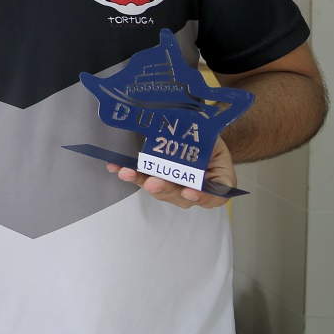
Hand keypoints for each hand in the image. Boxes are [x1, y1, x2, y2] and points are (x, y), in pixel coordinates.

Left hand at [108, 137, 234, 209]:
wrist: (197, 136)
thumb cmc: (209, 142)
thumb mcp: (216, 143)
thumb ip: (211, 149)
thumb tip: (200, 142)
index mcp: (216, 183)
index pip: (212, 196)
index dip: (200, 197)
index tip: (189, 192)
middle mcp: (192, 189)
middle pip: (179, 195)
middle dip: (163, 188)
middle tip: (153, 183)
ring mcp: (172, 185)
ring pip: (157, 188)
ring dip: (141, 181)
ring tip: (128, 173)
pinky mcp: (154, 177)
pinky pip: (141, 178)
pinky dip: (128, 173)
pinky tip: (117, 168)